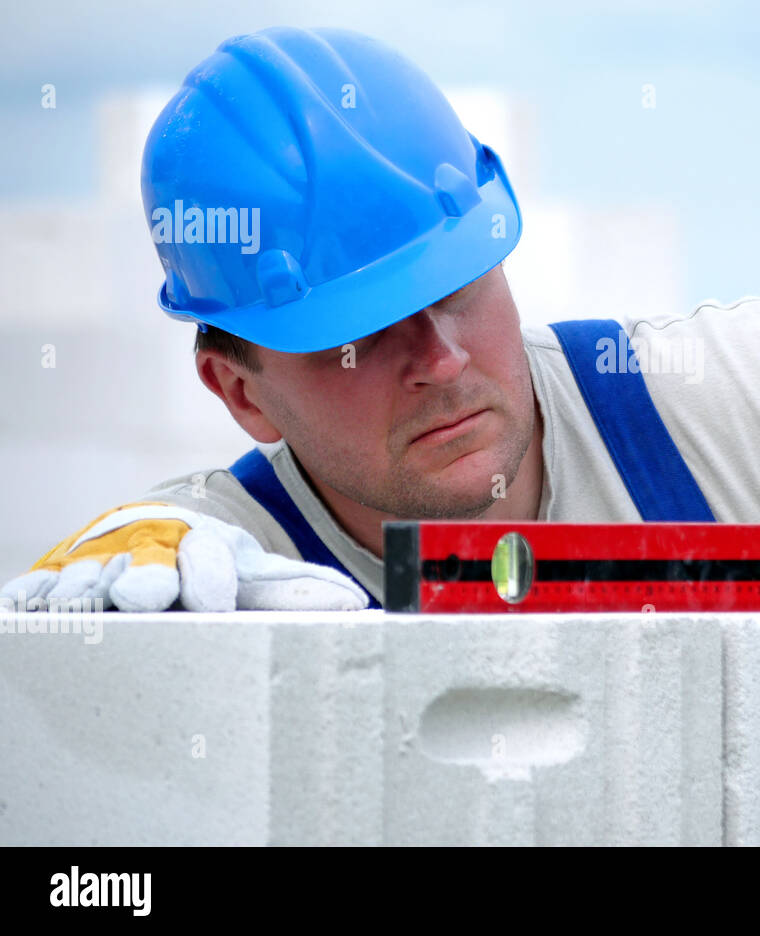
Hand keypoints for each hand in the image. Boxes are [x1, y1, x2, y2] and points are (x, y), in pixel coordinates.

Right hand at [2, 502, 368, 611]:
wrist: (165, 525)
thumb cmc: (211, 559)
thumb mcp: (254, 569)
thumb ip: (296, 590)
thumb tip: (354, 606)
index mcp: (200, 541)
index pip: (205, 556)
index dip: (206, 574)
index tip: (210, 596)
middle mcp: (147, 546)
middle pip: (143, 563)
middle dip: (145, 577)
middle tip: (147, 593)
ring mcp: (100, 558)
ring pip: (89, 575)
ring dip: (87, 589)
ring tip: (86, 604)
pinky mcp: (58, 573)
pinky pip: (39, 586)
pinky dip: (35, 594)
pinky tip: (30, 608)